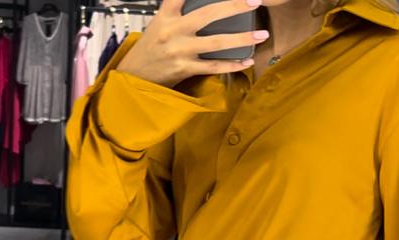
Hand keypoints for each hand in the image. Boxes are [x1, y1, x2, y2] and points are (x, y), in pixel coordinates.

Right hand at [115, 0, 268, 88]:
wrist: (136, 74)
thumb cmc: (153, 46)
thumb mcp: (160, 22)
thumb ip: (179, 11)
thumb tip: (208, 8)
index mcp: (166, 14)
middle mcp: (173, 30)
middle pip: (208, 14)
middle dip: (234, 6)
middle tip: (254, 1)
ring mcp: (180, 51)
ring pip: (216, 43)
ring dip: (242, 39)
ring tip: (261, 35)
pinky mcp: (185, 69)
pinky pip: (214, 67)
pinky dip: (232, 65)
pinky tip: (247, 61)